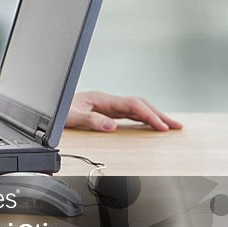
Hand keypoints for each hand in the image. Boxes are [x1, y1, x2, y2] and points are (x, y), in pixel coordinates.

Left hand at [65, 91, 182, 131]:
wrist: (49, 106)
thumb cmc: (58, 110)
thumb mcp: (71, 117)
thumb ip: (91, 121)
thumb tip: (113, 126)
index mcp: (101, 99)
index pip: (132, 106)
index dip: (149, 116)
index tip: (161, 127)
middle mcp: (107, 101)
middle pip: (139, 105)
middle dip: (159, 115)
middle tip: (177, 126)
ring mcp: (107, 105)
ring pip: (136, 109)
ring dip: (154, 116)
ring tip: (170, 127)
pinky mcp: (105, 111)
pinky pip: (129, 114)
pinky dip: (143, 119)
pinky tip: (150, 125)